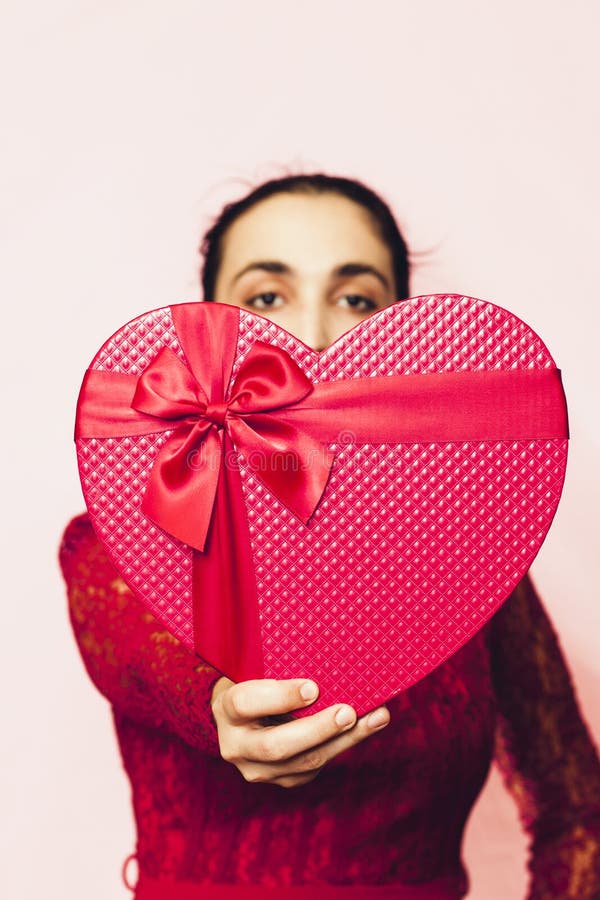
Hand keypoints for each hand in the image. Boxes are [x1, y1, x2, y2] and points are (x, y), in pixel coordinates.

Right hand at [210, 677, 389, 788]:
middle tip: (348, 712)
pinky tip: (367, 727)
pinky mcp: (282, 780)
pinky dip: (343, 746)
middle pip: (276, 746)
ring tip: (375, 718)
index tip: (314, 687)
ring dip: (343, 740)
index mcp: (226, 708)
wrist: (239, 717)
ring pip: (304, 763)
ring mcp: (257, 769)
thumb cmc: (252, 680)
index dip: (281, 697)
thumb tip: (329, 650)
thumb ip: (279, 665)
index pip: (247, 703)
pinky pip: (316, 769)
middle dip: (317, 730)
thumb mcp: (254, 668)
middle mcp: (236, 745)